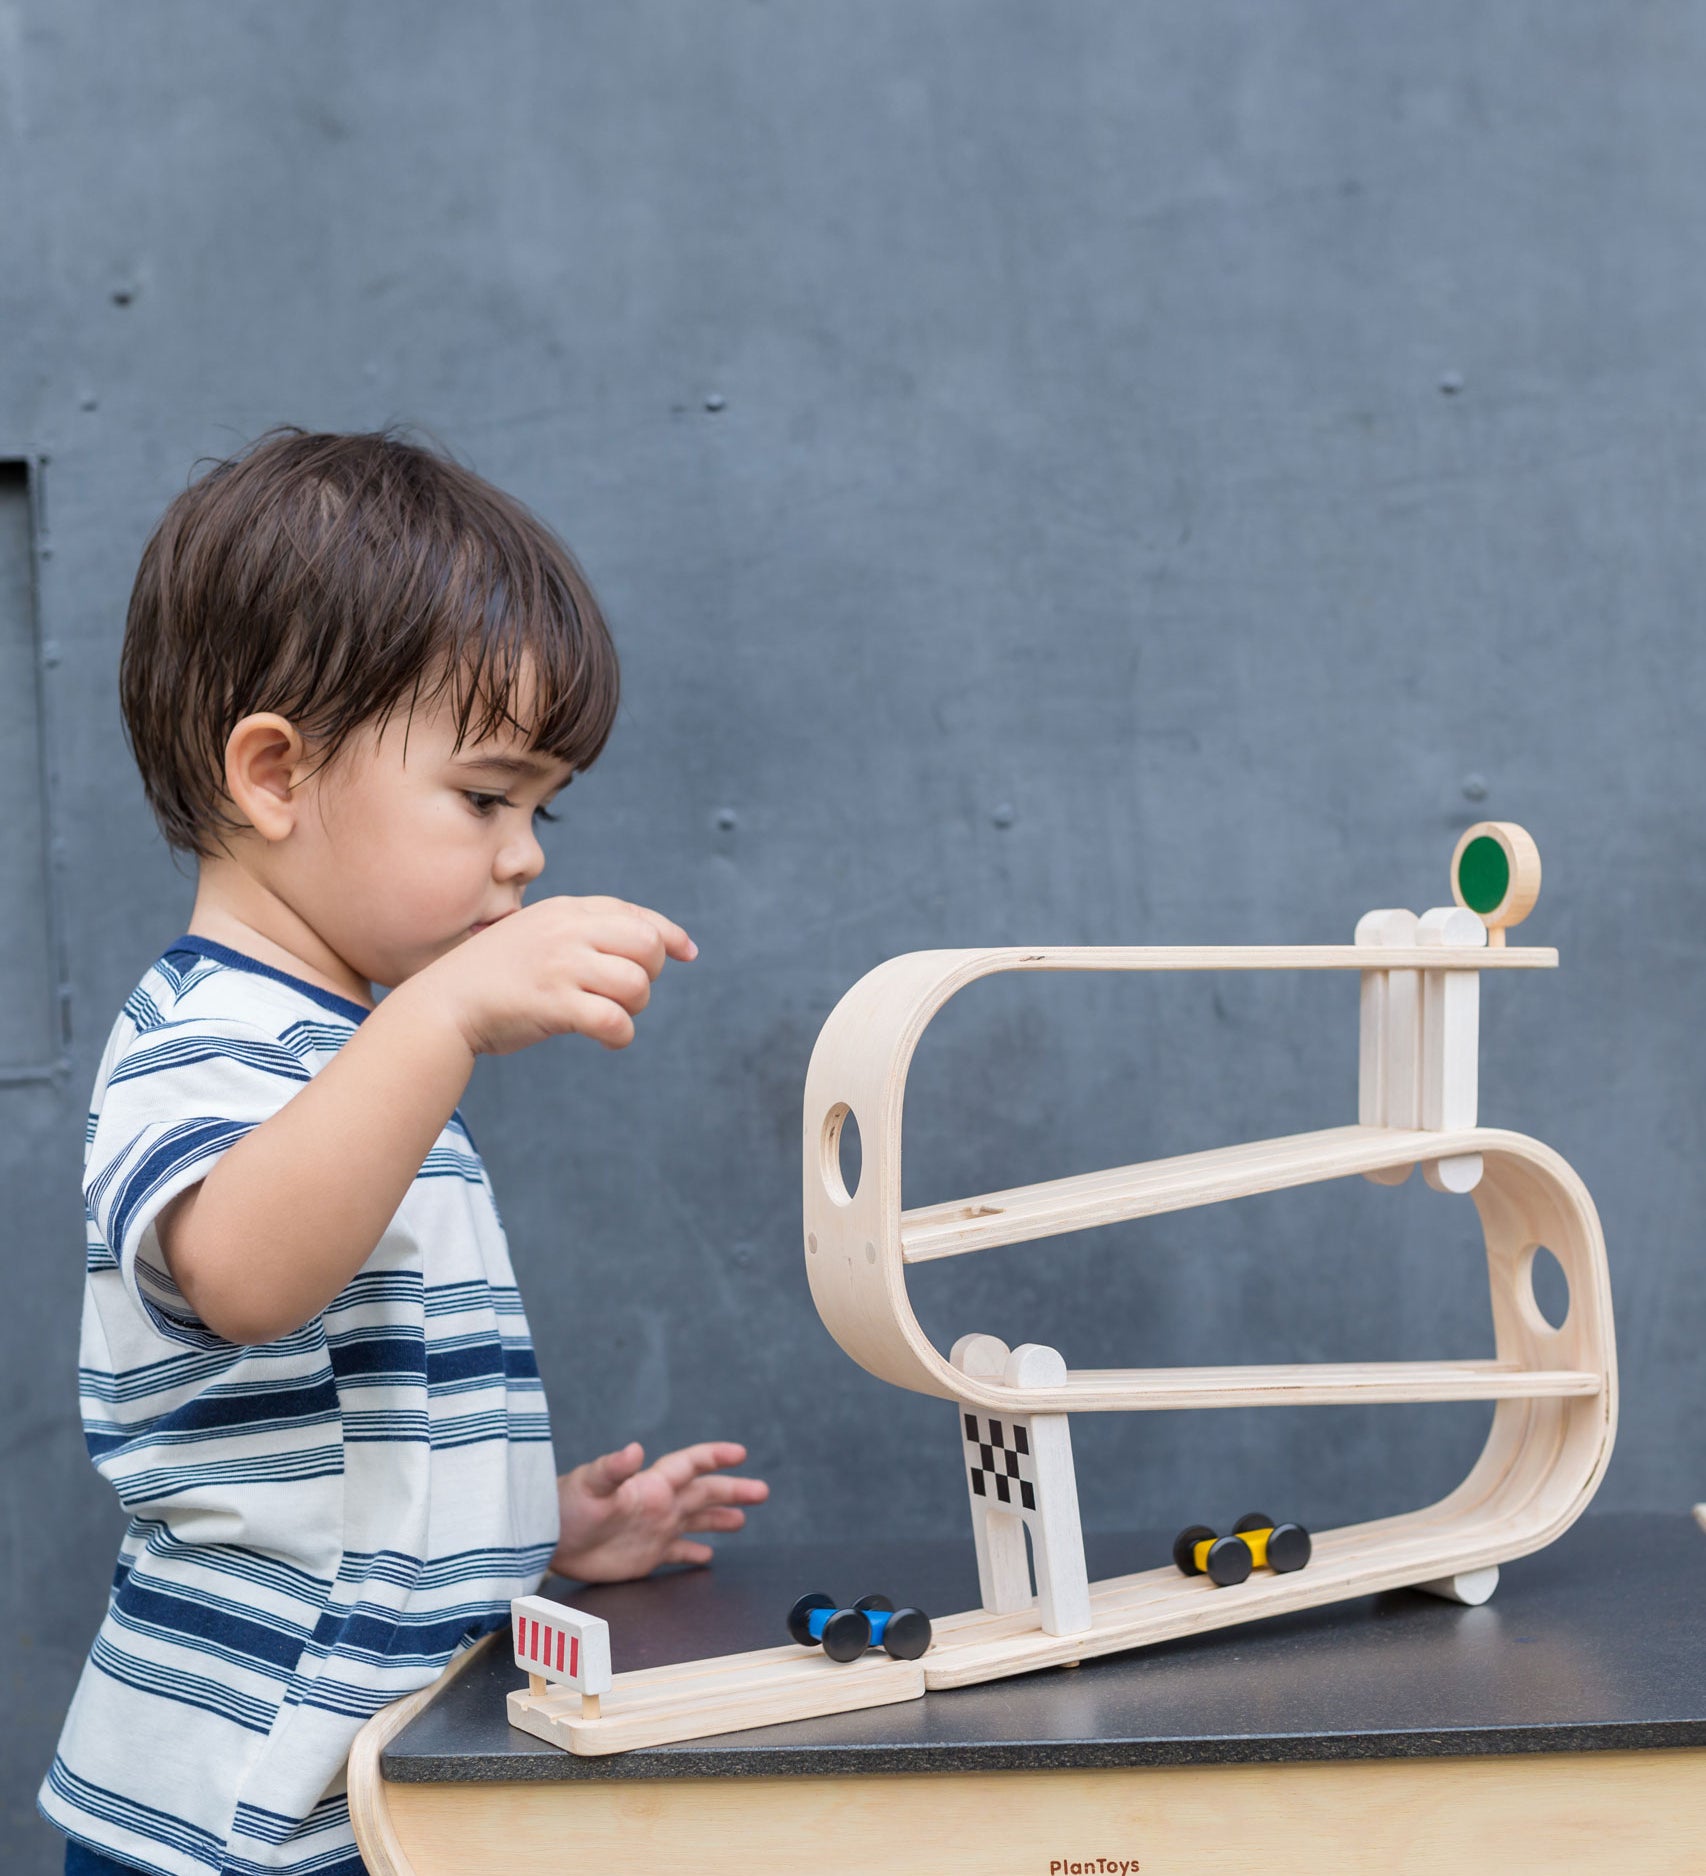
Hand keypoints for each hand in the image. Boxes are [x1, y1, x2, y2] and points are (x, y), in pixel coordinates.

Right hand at [412, 895, 696, 1056]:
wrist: (443, 1004)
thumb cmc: (494, 977)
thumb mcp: (536, 935)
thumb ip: (579, 933)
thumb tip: (646, 946)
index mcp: (563, 911)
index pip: (632, 914)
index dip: (668, 933)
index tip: (687, 952)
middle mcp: (565, 931)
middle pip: (646, 945)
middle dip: (649, 973)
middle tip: (627, 994)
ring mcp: (560, 965)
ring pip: (636, 983)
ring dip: (634, 1007)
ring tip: (610, 1016)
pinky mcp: (553, 1003)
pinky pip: (614, 1019)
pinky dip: (621, 1035)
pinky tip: (609, 1040)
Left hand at [548, 1440, 768, 1582]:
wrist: (544, 1541)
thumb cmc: (564, 1508)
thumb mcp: (589, 1485)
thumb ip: (614, 1467)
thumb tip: (635, 1448)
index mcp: (651, 1485)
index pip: (691, 1464)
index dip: (715, 1456)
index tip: (740, 1453)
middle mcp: (658, 1504)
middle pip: (703, 1492)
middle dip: (732, 1490)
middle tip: (762, 1491)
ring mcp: (653, 1529)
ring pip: (695, 1520)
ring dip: (719, 1518)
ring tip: (743, 1519)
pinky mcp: (644, 1555)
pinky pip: (676, 1553)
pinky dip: (693, 1555)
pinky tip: (707, 1558)